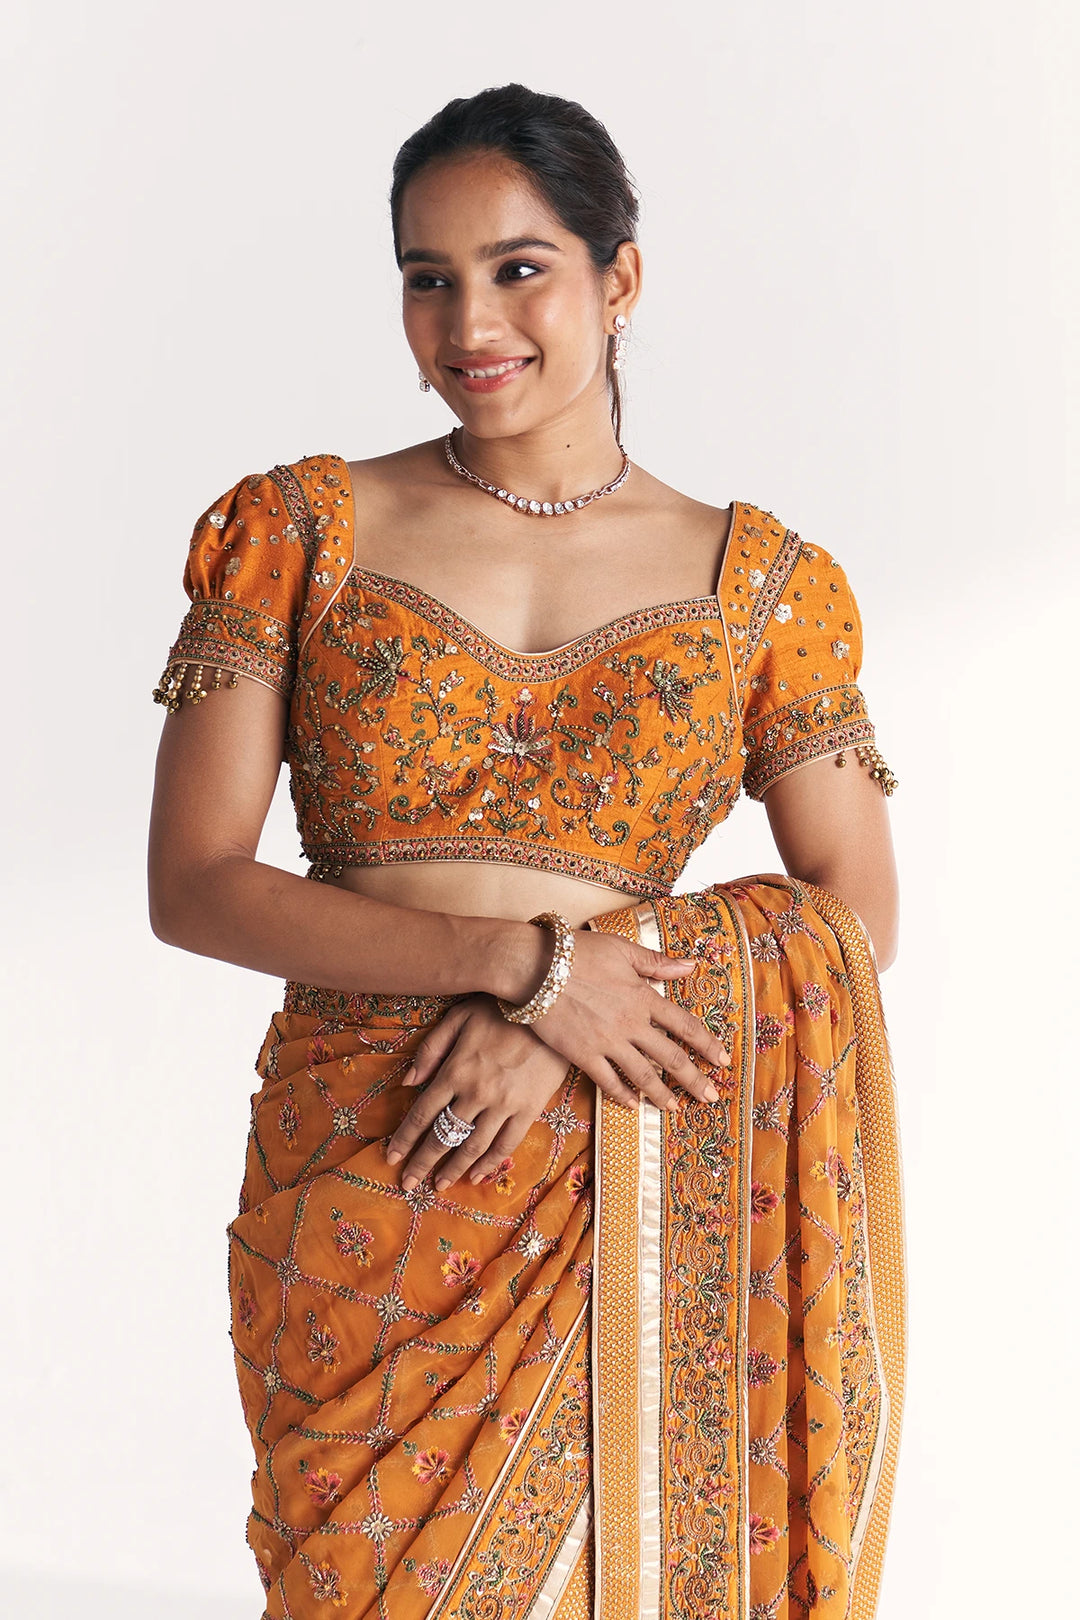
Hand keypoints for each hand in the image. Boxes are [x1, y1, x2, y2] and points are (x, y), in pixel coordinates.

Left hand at [385, 995, 572, 1191]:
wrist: (549, 1006)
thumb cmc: (500, 1009)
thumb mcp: (458, 1017)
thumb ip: (431, 1049)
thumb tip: (407, 1082)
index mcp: (455, 1070)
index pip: (422, 1114)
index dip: (404, 1139)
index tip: (392, 1157)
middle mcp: (476, 1092)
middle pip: (443, 1136)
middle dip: (422, 1162)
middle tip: (409, 1183)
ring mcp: (504, 1104)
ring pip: (473, 1146)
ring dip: (454, 1169)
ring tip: (440, 1185)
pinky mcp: (529, 1109)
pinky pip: (507, 1144)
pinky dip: (490, 1163)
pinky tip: (476, 1175)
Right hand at [527, 927, 730, 1107]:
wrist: (536, 967)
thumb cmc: (578, 952)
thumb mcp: (622, 949)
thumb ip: (656, 962)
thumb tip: (690, 966)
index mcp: (643, 997)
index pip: (685, 1025)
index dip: (707, 1044)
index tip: (723, 1059)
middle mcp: (631, 1023)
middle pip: (670, 1057)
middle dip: (694, 1079)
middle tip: (710, 1096)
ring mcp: (607, 1042)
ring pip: (642, 1075)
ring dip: (662, 1094)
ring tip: (676, 1107)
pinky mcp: (583, 1054)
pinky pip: (607, 1081)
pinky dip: (622, 1095)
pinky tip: (633, 1105)